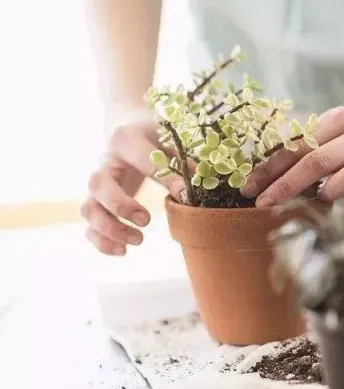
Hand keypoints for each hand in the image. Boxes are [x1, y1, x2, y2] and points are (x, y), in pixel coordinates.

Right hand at [81, 119, 187, 254]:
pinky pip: (88, 225)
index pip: (143, 160)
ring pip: (88, 209)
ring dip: (110, 229)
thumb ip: (184, 160)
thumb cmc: (155, 134)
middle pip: (97, 185)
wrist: (126, 127)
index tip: (186, 198)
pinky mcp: (96, 201)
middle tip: (146, 220)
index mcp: (126, 139)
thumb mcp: (171, 138)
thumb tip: (201, 186)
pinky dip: (101, 242)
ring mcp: (97, 184)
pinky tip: (123, 251)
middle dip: (120, 206)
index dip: (166, 180)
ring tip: (139, 240)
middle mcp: (104, 161)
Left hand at [246, 95, 343, 206]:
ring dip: (334, 187)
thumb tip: (263, 169)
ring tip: (318, 200)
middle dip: (287, 184)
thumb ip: (308, 143)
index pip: (298, 145)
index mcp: (339, 120)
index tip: (247, 188)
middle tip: (263, 204)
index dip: (271, 167)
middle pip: (320, 159)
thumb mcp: (338, 126)